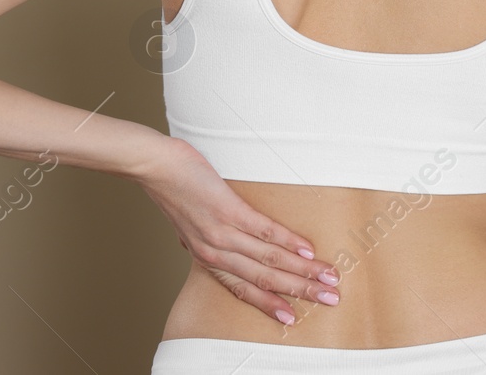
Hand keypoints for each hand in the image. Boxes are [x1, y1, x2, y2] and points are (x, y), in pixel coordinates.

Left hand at [136, 136, 340, 325]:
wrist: (156, 168)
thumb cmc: (173, 191)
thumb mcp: (189, 227)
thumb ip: (208, 241)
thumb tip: (225, 245)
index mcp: (207, 259)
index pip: (243, 290)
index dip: (270, 305)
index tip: (292, 317)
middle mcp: (215, 252)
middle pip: (265, 279)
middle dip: (300, 291)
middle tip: (329, 299)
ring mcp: (222, 233)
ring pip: (270, 259)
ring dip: (303, 270)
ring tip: (326, 276)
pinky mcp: (228, 211)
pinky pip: (264, 231)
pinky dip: (288, 242)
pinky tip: (307, 249)